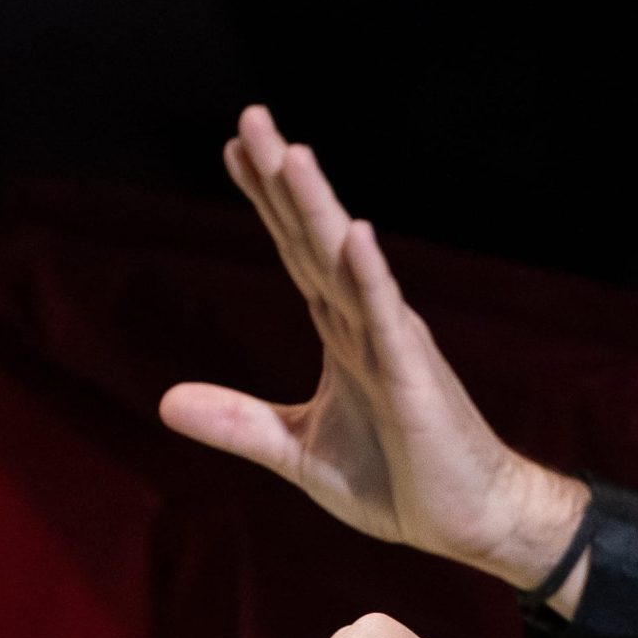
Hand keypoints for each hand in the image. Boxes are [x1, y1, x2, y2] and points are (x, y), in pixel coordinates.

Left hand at [158, 105, 590, 588]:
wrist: (471, 520)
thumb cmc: (401, 479)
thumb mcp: (299, 451)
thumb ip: (241, 422)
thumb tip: (165, 401)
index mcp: (342, 333)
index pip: (295, 253)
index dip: (266, 202)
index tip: (235, 149)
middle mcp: (366, 322)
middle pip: (313, 239)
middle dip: (283, 180)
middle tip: (252, 117)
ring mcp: (393, 343)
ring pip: (347, 264)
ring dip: (320, 208)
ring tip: (293, 153)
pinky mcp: (415, 378)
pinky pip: (388, 318)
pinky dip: (369, 275)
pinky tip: (354, 233)